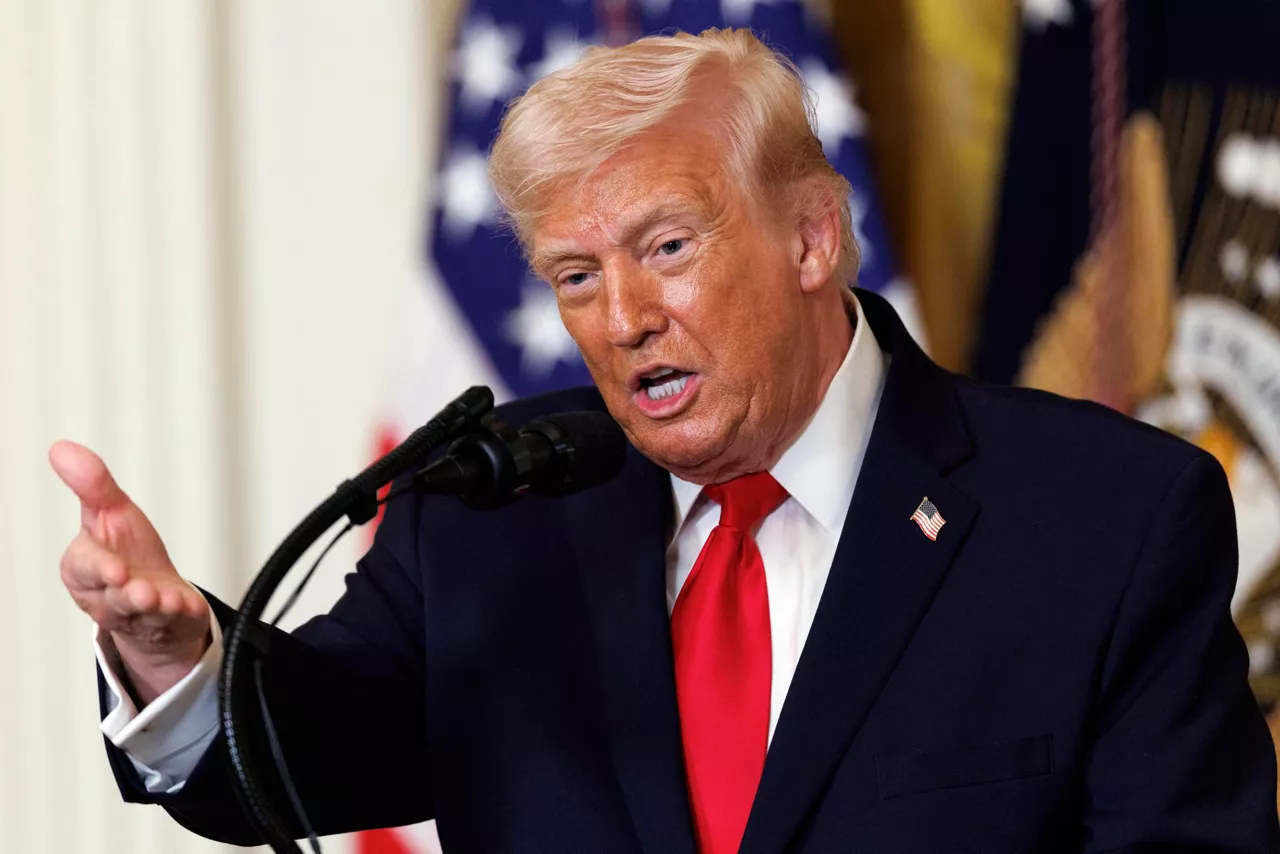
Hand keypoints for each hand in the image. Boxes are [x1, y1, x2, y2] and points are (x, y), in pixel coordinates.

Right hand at [49, 441, 211, 705]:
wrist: (155, 590)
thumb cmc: (127, 550)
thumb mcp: (110, 513)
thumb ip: (92, 486)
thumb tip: (62, 448)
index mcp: (86, 570)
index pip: (84, 569)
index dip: (99, 569)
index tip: (115, 569)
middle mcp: (110, 597)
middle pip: (114, 599)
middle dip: (128, 595)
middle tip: (142, 590)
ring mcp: (140, 614)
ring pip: (145, 615)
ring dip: (156, 607)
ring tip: (166, 599)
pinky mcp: (170, 623)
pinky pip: (175, 622)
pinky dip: (183, 614)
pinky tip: (189, 606)